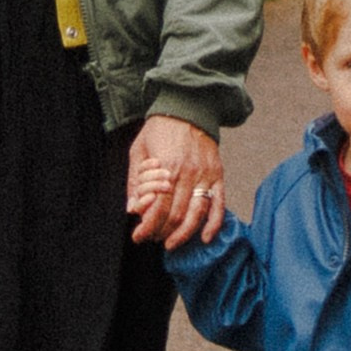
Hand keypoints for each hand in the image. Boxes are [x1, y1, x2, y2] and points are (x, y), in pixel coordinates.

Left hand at [126, 116, 224, 247]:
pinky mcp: (217, 175)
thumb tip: (132, 208)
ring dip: (184, 234)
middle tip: (153, 238)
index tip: (138, 236)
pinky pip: (219, 204)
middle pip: (176, 215)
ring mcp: (205, 175)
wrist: (188, 106)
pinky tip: (205, 237)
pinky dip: (213, 224)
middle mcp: (188, 174)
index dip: (147, 227)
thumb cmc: (161, 128)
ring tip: (171, 244)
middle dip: (162, 233)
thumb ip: (135, 180)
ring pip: (196, 214)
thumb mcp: (138, 150)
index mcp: (167, 167)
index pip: (158, 208)